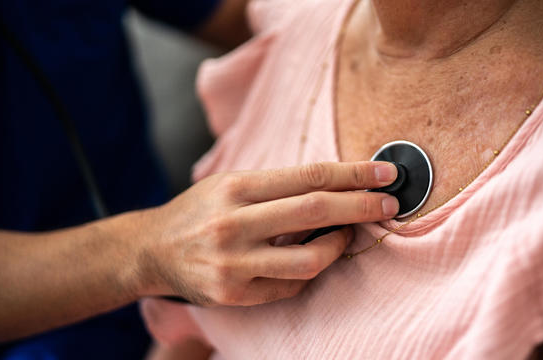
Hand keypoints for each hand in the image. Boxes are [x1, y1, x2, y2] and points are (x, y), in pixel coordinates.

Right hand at [137, 162, 398, 305]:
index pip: (308, 177)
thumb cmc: (199, 210)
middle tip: (390, 203)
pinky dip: (310, 271)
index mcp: (236, 188)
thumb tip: (337, 184)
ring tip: (347, 235)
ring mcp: (234, 263)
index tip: (385, 174)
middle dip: (361, 206)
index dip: (353, 174)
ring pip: (309, 259)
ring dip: (339, 246)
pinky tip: (312, 257)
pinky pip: (291, 285)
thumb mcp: (230, 182)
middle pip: (315, 211)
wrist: (151, 249)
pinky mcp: (234, 294)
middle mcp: (234, 224)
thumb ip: (277, 185)